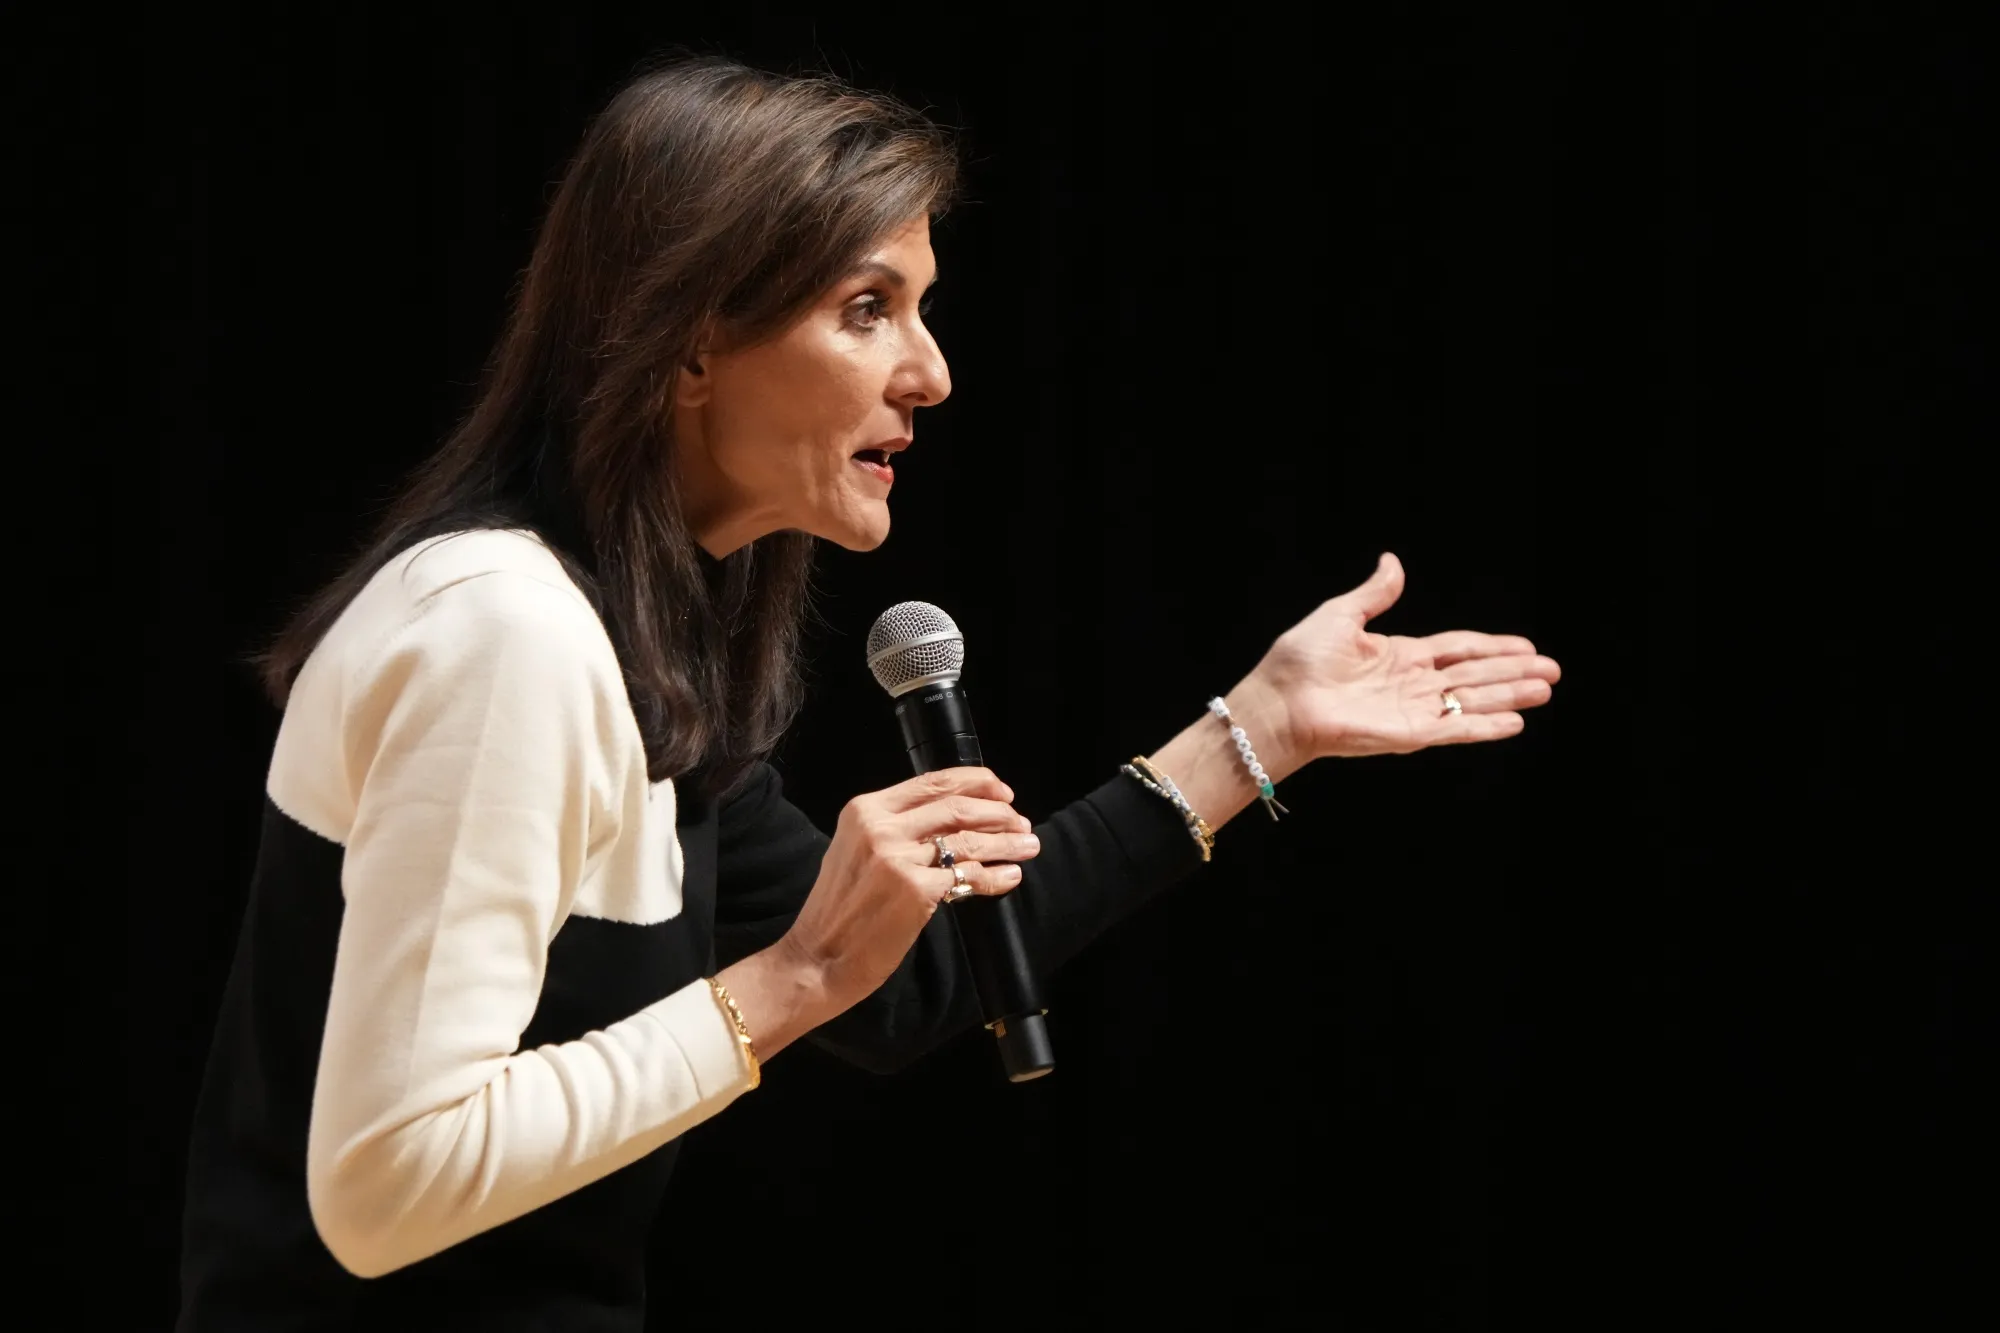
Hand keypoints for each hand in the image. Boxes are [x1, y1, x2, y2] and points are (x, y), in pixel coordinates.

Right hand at [778, 767, 1041, 1011]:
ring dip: (1006, 841)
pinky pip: (968, 876)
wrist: (817, 959)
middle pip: (956, 807)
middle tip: (1021, 822)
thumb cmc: (840, 911)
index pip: (931, 782)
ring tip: (1028, 845)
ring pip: (968, 839)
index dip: (975, 782)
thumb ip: (896, 829)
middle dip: (998, 813)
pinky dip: (995, 876)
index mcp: (865, 809)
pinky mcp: (916, 889)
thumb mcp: (857, 851)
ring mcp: (898, 857)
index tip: (1002, 792)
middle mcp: (880, 826)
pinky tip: (1010, 875)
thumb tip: (955, 821)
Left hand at [1252, 553, 1561, 758]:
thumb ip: (1375, 594)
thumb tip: (1393, 561)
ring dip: (1510, 696)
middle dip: (1514, 673)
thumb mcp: (1341, 615)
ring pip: (1472, 701)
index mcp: (1400, 655)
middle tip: (1553, 672)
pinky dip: (1484, 727)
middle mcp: (1412, 684)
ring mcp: (1412, 710)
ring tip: (1545, 690)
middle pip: (1475, 675)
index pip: (1459, 650)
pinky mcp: (1407, 734)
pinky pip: (1453, 730)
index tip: (1528, 648)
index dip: (1493, 647)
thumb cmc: (1300, 660)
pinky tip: (1516, 722)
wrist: (1279, 700)